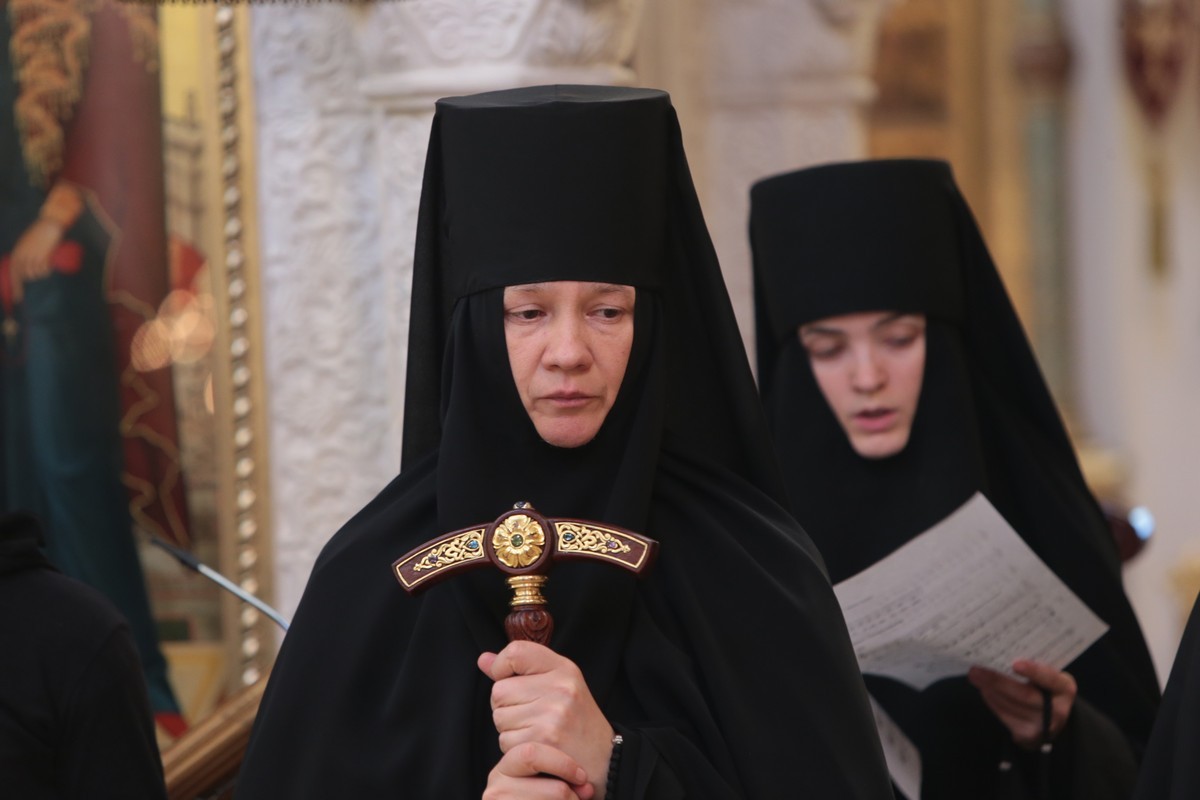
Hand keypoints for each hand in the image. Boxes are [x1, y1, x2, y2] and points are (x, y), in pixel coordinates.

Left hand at [10, 218, 63, 302]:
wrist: (48, 224)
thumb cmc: (39, 234)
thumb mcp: (27, 244)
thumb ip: (24, 255)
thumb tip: (26, 270)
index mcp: (17, 253)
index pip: (14, 273)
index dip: (15, 287)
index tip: (18, 299)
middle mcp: (23, 256)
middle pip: (26, 275)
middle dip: (30, 279)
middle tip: (36, 278)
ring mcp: (33, 256)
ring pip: (36, 274)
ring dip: (42, 272)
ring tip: (46, 264)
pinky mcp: (44, 255)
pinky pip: (45, 269)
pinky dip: (48, 269)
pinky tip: (50, 264)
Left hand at [479, 641, 613, 797]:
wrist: (603, 758)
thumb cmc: (577, 718)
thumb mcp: (559, 683)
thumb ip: (522, 668)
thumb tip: (484, 660)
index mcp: (563, 669)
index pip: (516, 652)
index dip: (501, 665)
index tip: (508, 677)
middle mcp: (559, 688)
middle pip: (500, 690)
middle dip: (506, 705)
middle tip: (529, 713)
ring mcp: (551, 715)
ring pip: (499, 716)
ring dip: (509, 727)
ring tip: (535, 729)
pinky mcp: (542, 741)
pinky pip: (505, 740)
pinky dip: (514, 746)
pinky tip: (535, 744)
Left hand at [968, 659, 1076, 748]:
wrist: (1051, 720)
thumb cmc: (1045, 689)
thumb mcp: (1047, 677)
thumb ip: (1033, 669)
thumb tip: (1001, 655)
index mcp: (1065, 689)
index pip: (1050, 679)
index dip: (1033, 671)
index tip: (1015, 664)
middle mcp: (1058, 710)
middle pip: (1024, 695)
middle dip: (998, 681)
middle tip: (976, 669)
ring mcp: (1043, 727)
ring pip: (1011, 706)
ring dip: (990, 690)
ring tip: (976, 677)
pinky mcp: (1028, 737)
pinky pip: (1005, 717)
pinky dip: (992, 702)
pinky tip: (985, 691)